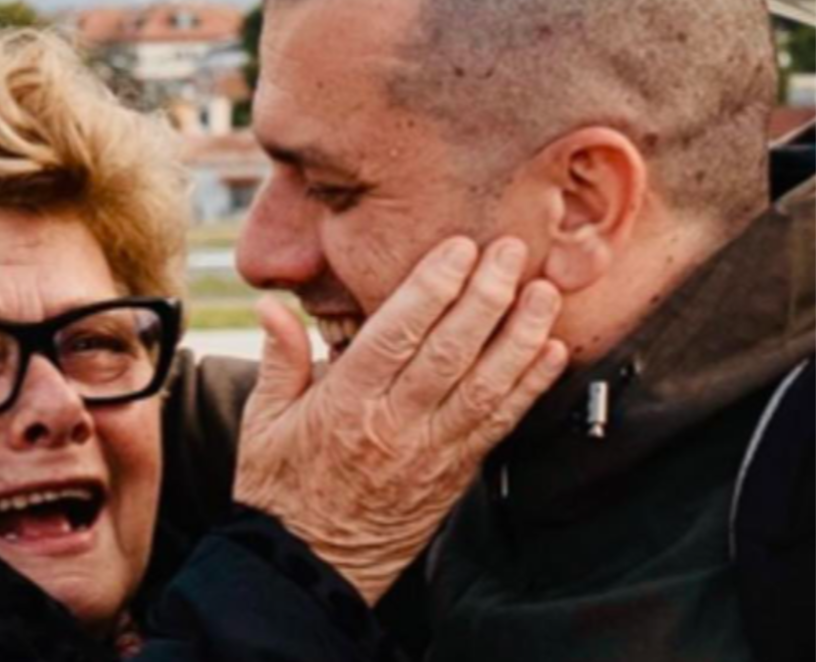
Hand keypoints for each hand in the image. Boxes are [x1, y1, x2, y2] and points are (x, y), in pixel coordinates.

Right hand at [234, 237, 567, 604]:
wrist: (309, 567)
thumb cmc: (281, 489)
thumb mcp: (263, 421)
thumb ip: (280, 358)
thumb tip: (272, 304)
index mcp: (344, 405)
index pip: (395, 335)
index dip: (431, 288)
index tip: (458, 248)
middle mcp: (393, 426)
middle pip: (451, 352)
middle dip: (486, 296)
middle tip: (512, 250)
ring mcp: (431, 452)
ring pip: (486, 386)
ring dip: (521, 336)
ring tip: (544, 292)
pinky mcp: (455, 474)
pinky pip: (499, 425)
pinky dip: (530, 387)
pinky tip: (552, 352)